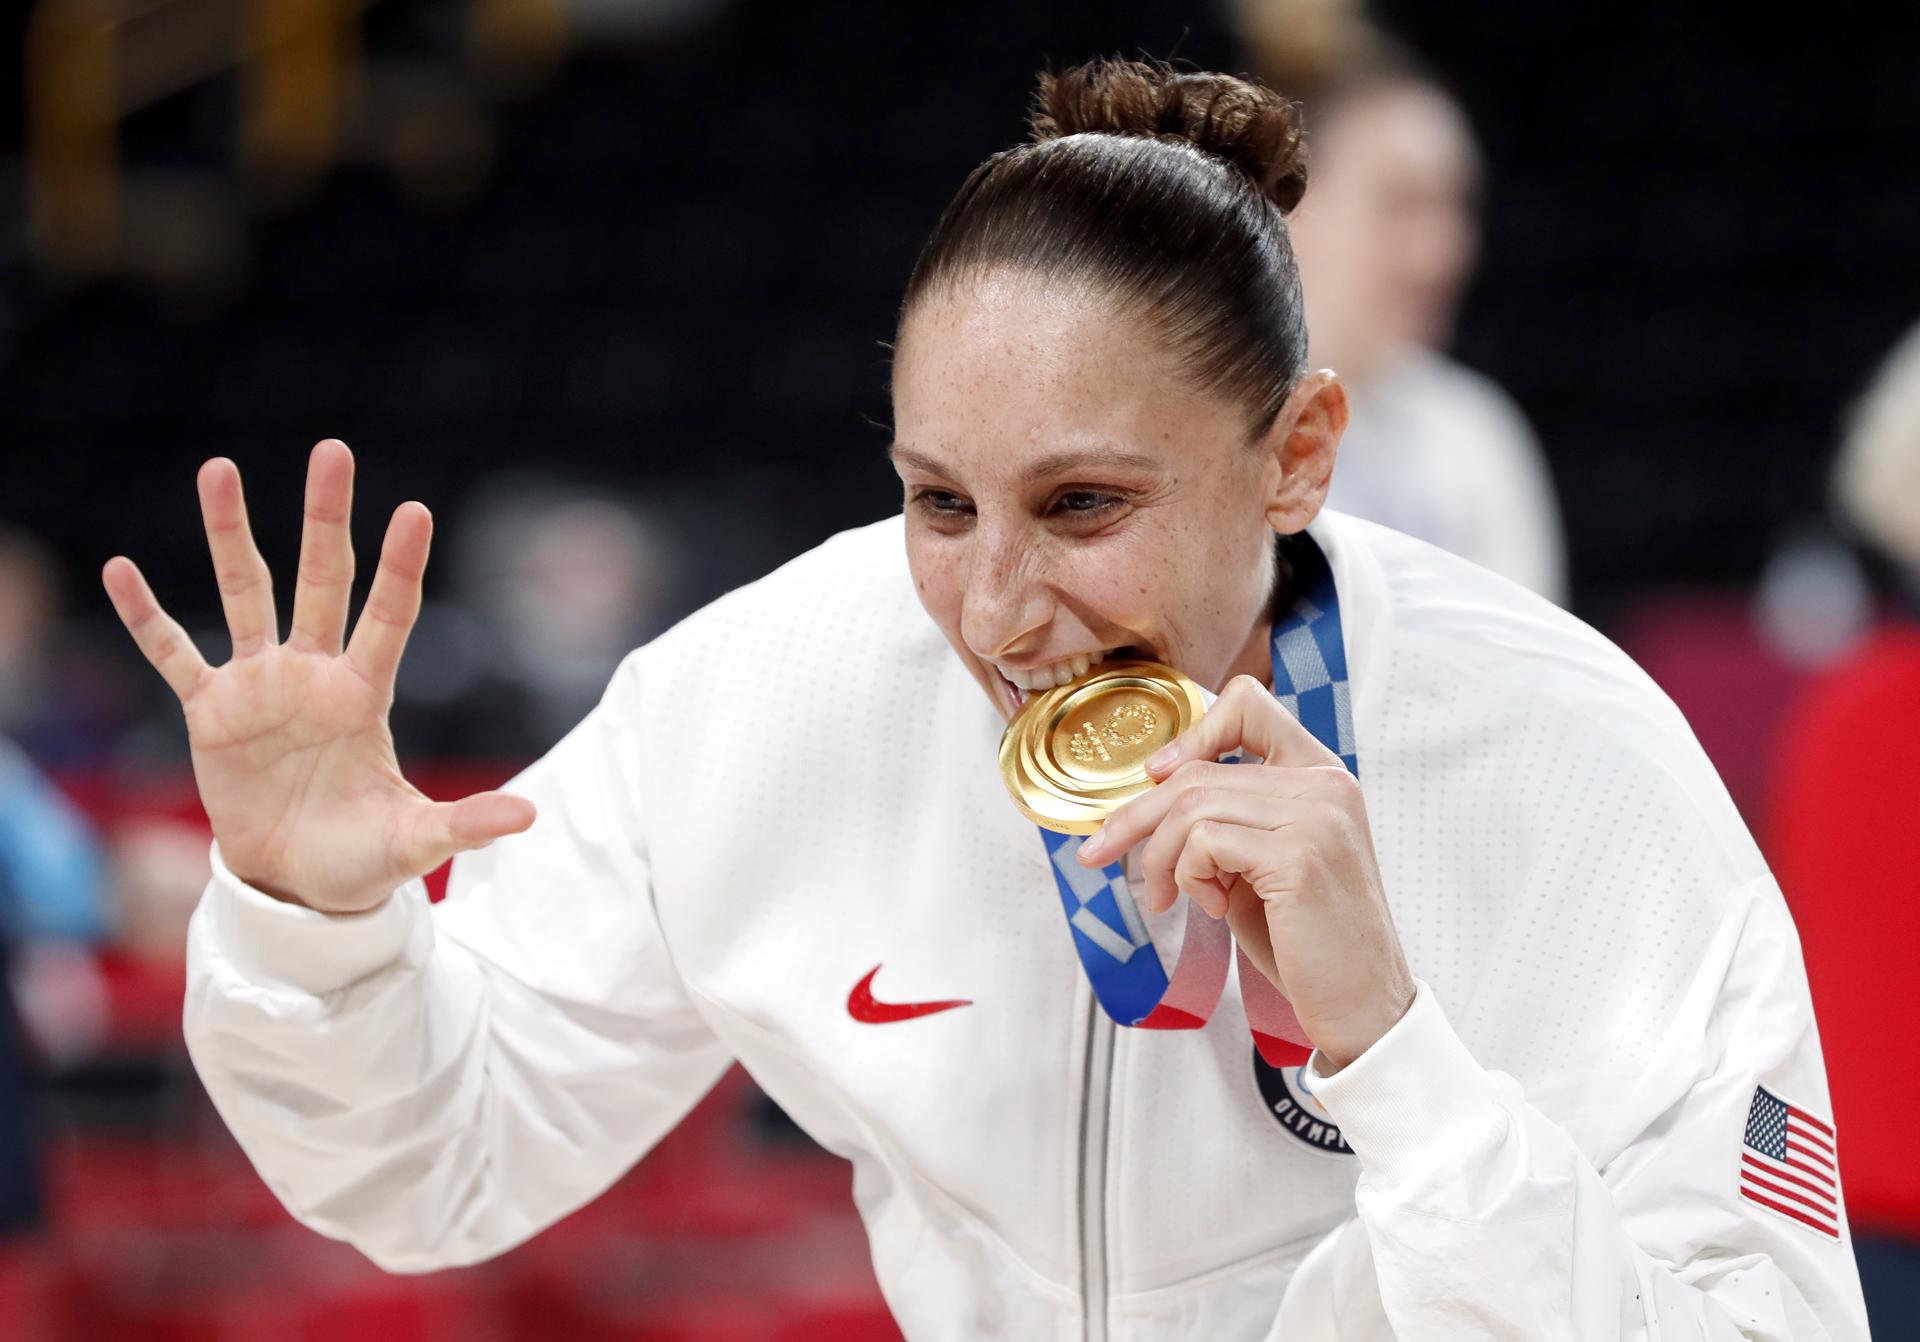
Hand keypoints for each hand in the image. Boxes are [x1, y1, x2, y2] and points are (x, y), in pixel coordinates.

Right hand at [101, 439, 535, 912]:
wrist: (299, 885)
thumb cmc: (363, 858)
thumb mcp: (414, 841)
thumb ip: (464, 823)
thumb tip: (528, 817)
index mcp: (365, 695)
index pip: (390, 616)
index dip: (401, 567)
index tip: (415, 510)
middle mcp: (314, 674)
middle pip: (321, 579)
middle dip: (325, 517)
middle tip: (333, 451)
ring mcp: (261, 686)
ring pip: (245, 593)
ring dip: (230, 534)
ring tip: (219, 468)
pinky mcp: (211, 711)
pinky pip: (172, 653)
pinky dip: (146, 616)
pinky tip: (121, 570)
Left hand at [1075, 675, 1413, 1069]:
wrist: (1361, 1002)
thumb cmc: (1307, 938)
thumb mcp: (1264, 861)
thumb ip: (1230, 817)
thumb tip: (1155, 784)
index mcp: (1322, 775)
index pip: (1250, 704)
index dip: (1192, 733)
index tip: (1156, 775)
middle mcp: (1325, 784)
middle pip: (1197, 770)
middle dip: (1136, 816)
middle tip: (1098, 853)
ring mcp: (1316, 817)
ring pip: (1191, 806)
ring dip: (1160, 858)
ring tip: (1172, 898)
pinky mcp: (1298, 857)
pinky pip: (1204, 844)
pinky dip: (1188, 877)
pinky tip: (1209, 907)